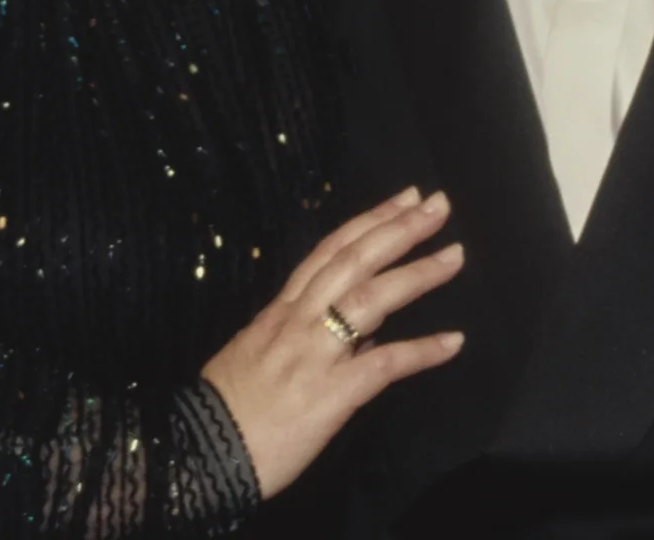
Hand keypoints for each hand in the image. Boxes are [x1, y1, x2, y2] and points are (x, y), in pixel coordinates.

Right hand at [202, 188, 465, 499]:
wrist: (197, 454)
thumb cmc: (224, 410)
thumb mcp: (256, 354)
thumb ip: (304, 336)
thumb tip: (360, 332)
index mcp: (280, 310)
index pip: (330, 251)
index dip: (369, 221)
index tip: (404, 199)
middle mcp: (298, 321)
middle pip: (355, 260)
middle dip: (399, 229)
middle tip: (439, 204)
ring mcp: (315, 354)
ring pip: (372, 298)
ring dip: (418, 273)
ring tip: (456, 255)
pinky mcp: (331, 394)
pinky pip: (384, 364)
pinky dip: (422, 351)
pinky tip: (454, 342)